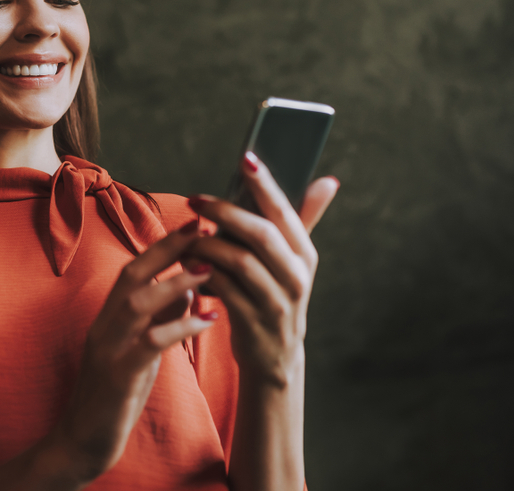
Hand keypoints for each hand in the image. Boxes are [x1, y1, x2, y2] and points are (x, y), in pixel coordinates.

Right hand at [47, 224, 217, 483]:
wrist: (82, 443)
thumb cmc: (114, 396)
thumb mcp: (138, 351)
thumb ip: (158, 319)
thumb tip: (188, 288)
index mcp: (107, 317)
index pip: (133, 269)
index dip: (164, 245)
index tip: (197, 224)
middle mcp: (103, 325)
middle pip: (132, 274)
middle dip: (168, 249)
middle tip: (204, 229)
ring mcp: (107, 349)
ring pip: (137, 303)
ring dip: (175, 282)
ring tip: (210, 268)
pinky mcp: (117, 376)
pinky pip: (149, 343)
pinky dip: (179, 326)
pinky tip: (208, 320)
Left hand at [186, 152, 338, 385]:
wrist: (274, 357)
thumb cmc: (275, 294)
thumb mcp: (292, 261)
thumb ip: (302, 220)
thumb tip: (327, 180)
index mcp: (305, 254)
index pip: (285, 212)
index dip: (266, 184)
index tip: (246, 157)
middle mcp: (297, 276)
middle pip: (261, 234)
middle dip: (225, 211)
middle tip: (195, 198)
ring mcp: (278, 302)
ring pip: (239, 261)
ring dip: (208, 243)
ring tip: (186, 234)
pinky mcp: (254, 323)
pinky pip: (224, 289)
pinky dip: (203, 272)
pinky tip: (188, 262)